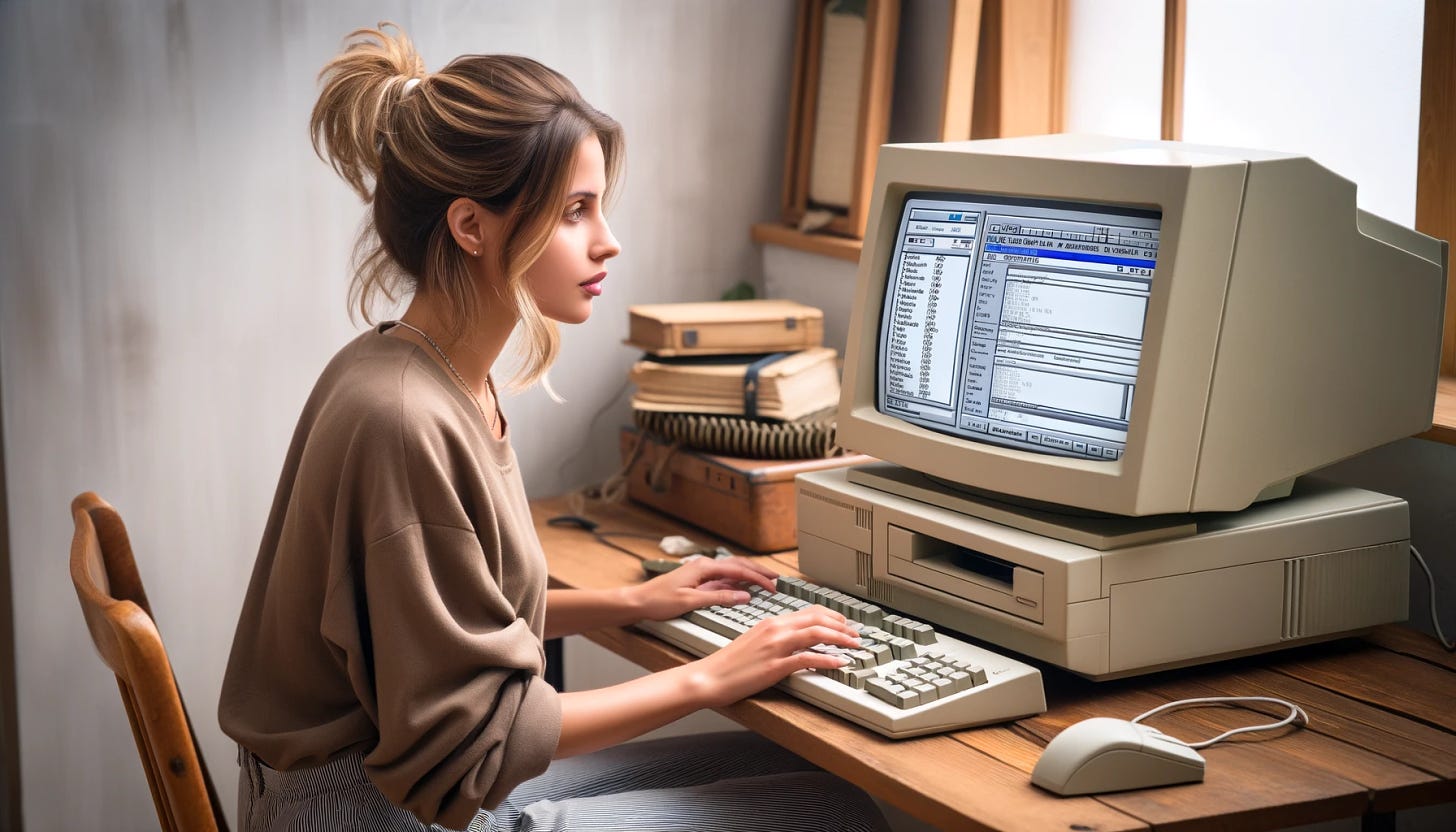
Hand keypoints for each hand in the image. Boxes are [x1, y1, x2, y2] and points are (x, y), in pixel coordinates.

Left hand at [629, 556, 778, 621]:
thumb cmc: (659, 601)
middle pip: (738, 564)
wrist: (638, 601)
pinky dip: (737, 580)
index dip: (758, 578)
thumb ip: (719, 597)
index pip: (738, 570)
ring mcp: (700, 571)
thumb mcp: (691, 602)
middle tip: (776, 579)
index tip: (772, 586)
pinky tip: (743, 587)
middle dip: (758, 571)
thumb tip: (743, 595)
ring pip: (731, 569)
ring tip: (765, 580)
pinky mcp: (697, 579)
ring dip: (749, 573)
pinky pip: (723, 576)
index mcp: (704, 567)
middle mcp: (703, 565)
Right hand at [690, 606, 861, 707]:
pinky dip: (828, 660)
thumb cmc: (729, 663)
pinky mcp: (775, 666)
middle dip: (842, 626)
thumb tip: (795, 639)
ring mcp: (775, 647)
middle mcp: (775, 630)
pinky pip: (807, 659)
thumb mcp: (754, 641)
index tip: (844, 624)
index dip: (831, 616)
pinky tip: (839, 663)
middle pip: (817, 620)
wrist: (709, 676)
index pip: (809, 612)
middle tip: (856, 635)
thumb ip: (775, 636)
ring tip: (854, 645)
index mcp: (771, 622)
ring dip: (840, 639)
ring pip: (816, 634)